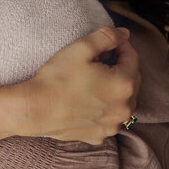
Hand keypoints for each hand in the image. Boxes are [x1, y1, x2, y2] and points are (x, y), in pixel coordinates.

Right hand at [0, 26, 139, 144]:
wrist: (35, 109)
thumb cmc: (57, 78)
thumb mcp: (81, 48)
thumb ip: (107, 37)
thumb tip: (124, 33)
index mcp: (124, 84)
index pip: (133, 57)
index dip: (121, 46)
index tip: (108, 43)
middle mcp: (125, 108)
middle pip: (132, 80)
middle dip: (120, 67)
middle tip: (99, 60)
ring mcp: (113, 125)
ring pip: (123, 101)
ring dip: (115, 89)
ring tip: (94, 81)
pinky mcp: (100, 135)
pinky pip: (109, 118)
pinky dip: (105, 108)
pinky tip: (89, 101)